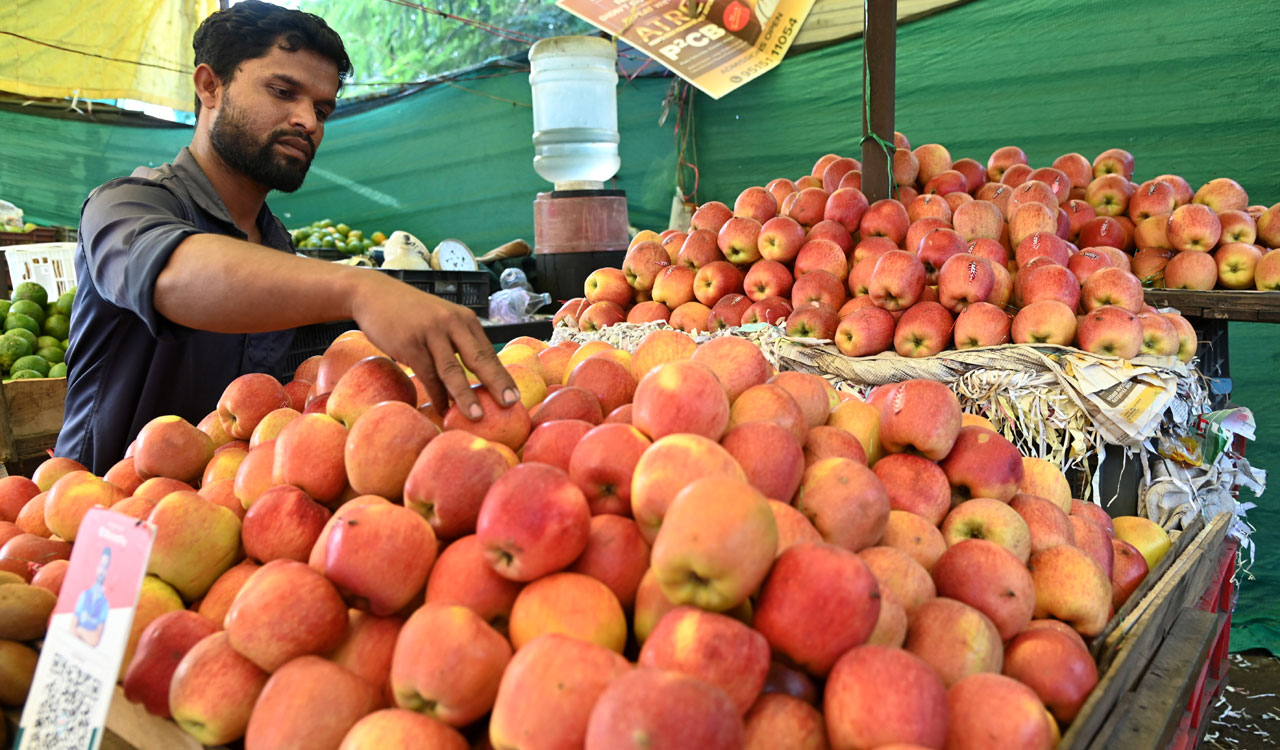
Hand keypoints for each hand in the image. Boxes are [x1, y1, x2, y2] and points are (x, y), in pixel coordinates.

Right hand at [348, 272, 517, 419]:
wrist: (374, 294)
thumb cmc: (411, 313)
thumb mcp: (440, 320)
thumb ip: (458, 341)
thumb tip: (476, 375)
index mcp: (464, 320)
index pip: (488, 352)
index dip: (503, 376)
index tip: (516, 397)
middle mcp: (452, 323)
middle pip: (478, 358)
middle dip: (496, 383)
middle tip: (509, 404)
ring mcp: (431, 333)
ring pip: (452, 369)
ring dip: (465, 396)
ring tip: (477, 416)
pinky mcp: (410, 343)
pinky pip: (427, 374)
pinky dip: (436, 394)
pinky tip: (442, 409)